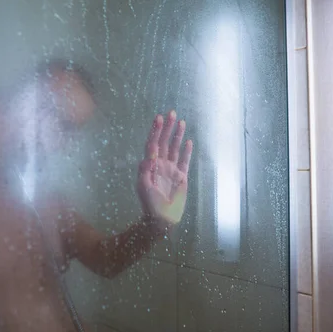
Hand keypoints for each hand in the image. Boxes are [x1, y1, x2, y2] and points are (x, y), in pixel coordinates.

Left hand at [137, 110, 192, 224]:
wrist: (162, 218)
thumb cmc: (150, 204)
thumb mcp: (143, 187)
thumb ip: (145, 171)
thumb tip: (148, 156)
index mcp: (150, 165)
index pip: (152, 144)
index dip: (155, 131)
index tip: (158, 118)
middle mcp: (161, 164)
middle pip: (164, 142)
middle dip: (167, 127)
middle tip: (171, 113)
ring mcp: (172, 169)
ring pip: (174, 148)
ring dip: (177, 135)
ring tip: (181, 121)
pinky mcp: (181, 177)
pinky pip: (185, 161)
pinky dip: (186, 151)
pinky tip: (189, 141)